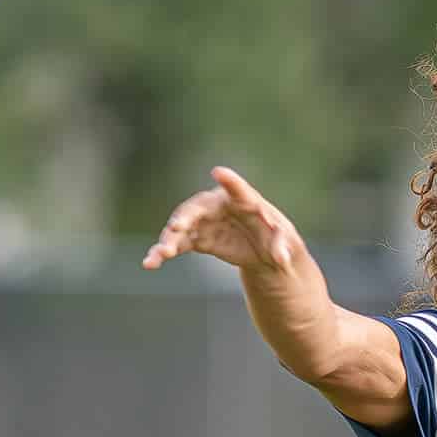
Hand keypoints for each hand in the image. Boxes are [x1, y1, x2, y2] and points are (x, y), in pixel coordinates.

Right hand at [142, 165, 299, 273]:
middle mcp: (218, 205)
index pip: (237, 189)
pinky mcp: (197, 238)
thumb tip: (282, 259)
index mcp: (244, 200)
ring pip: (182, 226)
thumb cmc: (275, 237)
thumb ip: (282, 247)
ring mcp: (205, 221)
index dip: (229, 182)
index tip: (219, 172)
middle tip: (176, 227)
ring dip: (169, 239)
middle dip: (186, 217)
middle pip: (198, 207)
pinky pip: (177, 243)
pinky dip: (163, 252)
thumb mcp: (286, 244)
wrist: (263, 249)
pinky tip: (150, 263)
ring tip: (161, 254)